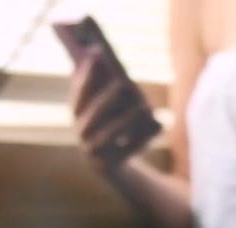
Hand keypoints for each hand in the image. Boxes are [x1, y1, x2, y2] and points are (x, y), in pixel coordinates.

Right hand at [68, 47, 156, 174]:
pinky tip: (157, 125)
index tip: (97, 53)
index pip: (80, 92)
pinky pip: (126, 151)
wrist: (110, 162)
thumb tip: (106, 55)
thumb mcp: (109, 102)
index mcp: (77, 112)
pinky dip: (142, 139)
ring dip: (127, 120)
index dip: (87, 75)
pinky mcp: (108, 166)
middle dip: (108, 97)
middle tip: (123, 83)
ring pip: (110, 134)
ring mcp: (93, 151)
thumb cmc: (111, 122)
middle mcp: (81, 131)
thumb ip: (106, 83)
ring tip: (143, 107)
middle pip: (95, 113)